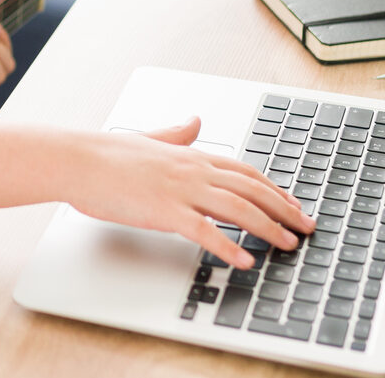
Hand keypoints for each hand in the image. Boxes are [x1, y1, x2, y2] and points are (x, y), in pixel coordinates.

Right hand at [65, 118, 314, 268]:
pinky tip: (244, 261)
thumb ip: (176, 134)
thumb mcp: (149, 141)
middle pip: (252, 190)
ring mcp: (181, 190)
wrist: (78, 161)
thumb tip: (194, 122)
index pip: (245, 172)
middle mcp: (194, 170)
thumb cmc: (108, 155)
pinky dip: (229, 247)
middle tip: (306, 228)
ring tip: (287, 246)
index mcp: (192, 156)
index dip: (275, 189)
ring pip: (238, 209)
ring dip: (268, 228)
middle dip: (284, 210)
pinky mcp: (165, 211)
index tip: (294, 204)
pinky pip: (205, 232)